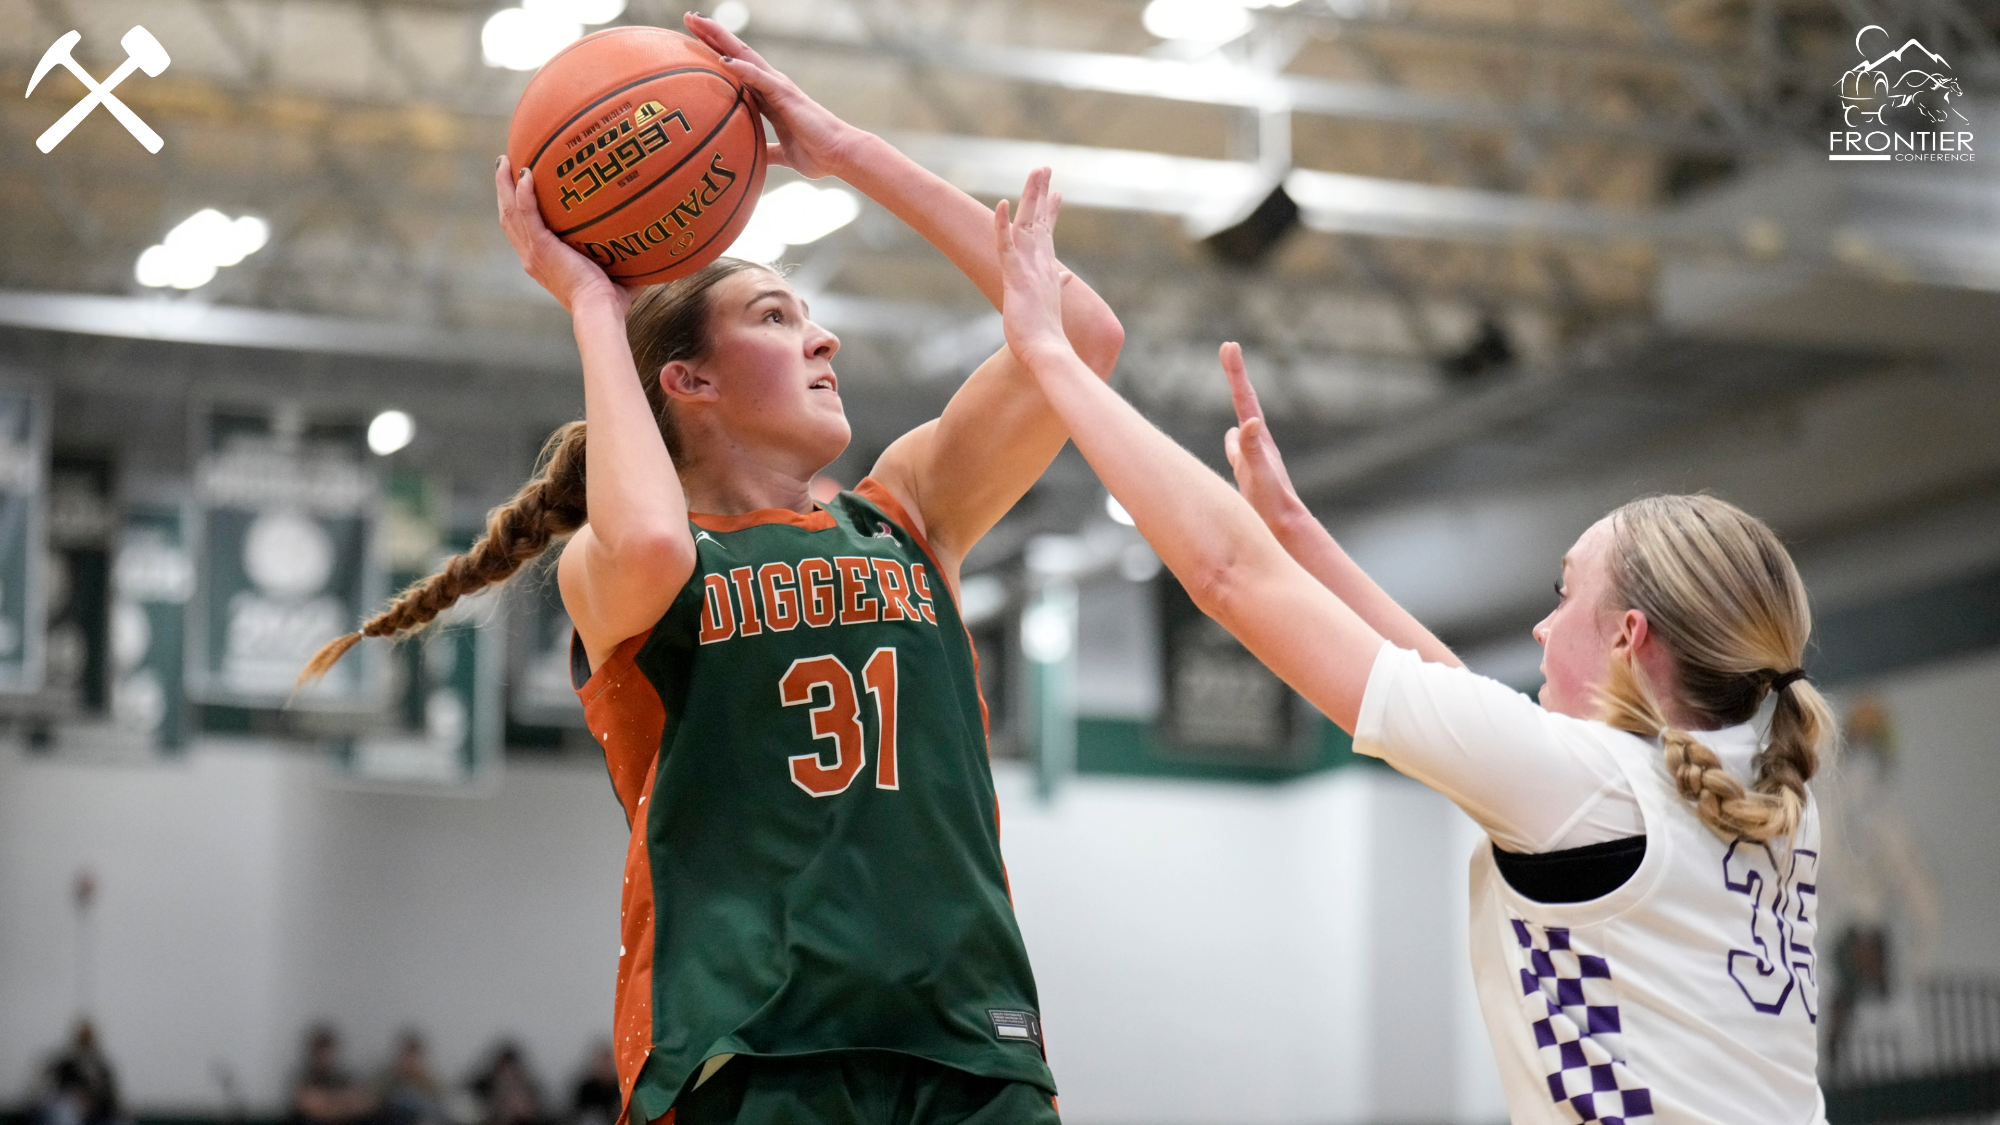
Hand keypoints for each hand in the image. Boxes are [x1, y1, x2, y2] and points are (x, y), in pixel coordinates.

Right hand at [496, 157, 629, 317]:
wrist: (600, 311)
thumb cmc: (611, 302)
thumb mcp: (615, 274)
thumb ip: (625, 257)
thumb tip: (650, 242)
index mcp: (542, 263)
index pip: (524, 231)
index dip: (518, 209)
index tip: (520, 189)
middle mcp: (531, 257)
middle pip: (508, 217)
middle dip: (503, 190)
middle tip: (504, 165)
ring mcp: (533, 252)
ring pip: (510, 212)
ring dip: (504, 185)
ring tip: (504, 161)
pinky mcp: (541, 248)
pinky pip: (526, 212)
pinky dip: (523, 193)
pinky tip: (526, 173)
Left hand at [683, 12, 861, 178]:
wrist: (840, 155)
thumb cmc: (817, 154)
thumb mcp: (784, 155)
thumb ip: (768, 151)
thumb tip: (754, 158)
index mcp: (770, 98)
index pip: (738, 70)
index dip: (717, 54)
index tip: (695, 42)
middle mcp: (773, 86)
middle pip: (737, 54)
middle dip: (712, 36)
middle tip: (689, 18)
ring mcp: (779, 87)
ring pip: (745, 57)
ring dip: (721, 40)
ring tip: (699, 24)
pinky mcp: (787, 95)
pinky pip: (761, 79)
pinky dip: (743, 69)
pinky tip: (724, 60)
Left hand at [994, 168, 1072, 365]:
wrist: (1048, 353)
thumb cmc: (1046, 338)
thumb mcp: (1049, 307)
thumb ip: (1057, 288)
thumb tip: (1065, 277)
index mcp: (1046, 271)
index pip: (1048, 235)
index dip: (1051, 213)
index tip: (1057, 193)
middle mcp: (1041, 264)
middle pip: (1041, 221)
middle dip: (1042, 193)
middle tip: (1045, 168)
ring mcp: (1030, 268)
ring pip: (1028, 224)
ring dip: (1031, 196)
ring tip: (1037, 170)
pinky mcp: (1017, 276)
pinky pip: (1007, 245)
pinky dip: (1003, 225)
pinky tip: (1002, 204)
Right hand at [1220, 343, 1306, 523]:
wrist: (1285, 526)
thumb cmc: (1273, 503)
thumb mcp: (1260, 475)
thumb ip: (1251, 450)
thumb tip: (1247, 422)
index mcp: (1259, 438)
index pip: (1244, 398)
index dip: (1235, 372)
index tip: (1229, 345)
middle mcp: (1258, 441)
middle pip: (1243, 400)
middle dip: (1235, 374)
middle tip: (1228, 348)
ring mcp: (1254, 455)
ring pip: (1241, 420)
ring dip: (1236, 399)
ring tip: (1232, 378)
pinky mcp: (1250, 470)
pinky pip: (1237, 446)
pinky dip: (1232, 437)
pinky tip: (1230, 438)